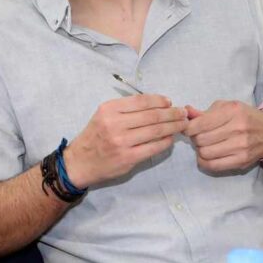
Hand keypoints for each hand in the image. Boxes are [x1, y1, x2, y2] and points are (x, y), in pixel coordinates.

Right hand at [63, 94, 188, 187]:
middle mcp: (114, 123)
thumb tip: (156, 105)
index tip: (170, 102)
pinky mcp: (128, 157)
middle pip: (152, 115)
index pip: (141, 101)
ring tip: (182, 124)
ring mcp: (121, 141)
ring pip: (156, 130)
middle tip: (183, 113)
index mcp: (108, 109)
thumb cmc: (94, 137)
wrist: (80, 162)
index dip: (159, 100)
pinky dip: (166, 142)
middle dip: (172, 113)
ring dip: (173, 126)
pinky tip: (170, 138)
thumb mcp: (103, 116)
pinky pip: (154, 147)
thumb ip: (125, 109)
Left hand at [184, 100, 262, 171]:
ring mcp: (241, 147)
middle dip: (194, 138)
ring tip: (204, 144)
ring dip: (199, 150)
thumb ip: (204, 112)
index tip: (187, 128)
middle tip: (197, 136)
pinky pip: (213, 165)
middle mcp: (238, 129)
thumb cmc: (244, 117)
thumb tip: (186, 111)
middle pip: (201, 139)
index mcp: (232, 112)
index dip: (188, 127)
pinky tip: (206, 155)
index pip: (201, 124)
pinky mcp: (242, 161)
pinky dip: (204, 162)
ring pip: (205, 153)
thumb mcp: (226, 107)